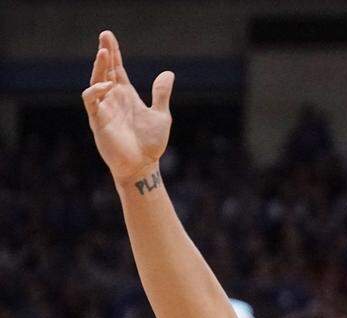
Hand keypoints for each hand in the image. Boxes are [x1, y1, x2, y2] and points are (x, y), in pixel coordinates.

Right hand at [82, 31, 174, 184]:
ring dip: (99, 68)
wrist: (143, 166)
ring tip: (104, 52)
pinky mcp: (98, 121)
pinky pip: (91, 101)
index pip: (116, 69)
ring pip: (95, 82)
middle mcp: (113, 99)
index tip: (108, 37)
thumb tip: (168, 72)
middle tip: (105, 36)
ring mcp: (104, 109)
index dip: (113, 53)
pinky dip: (96, 91)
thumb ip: (161, 94)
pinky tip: (108, 84)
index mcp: (126, 96)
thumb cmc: (150, 144)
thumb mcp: (160, 115)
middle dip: (104, 53)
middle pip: (104, 71)